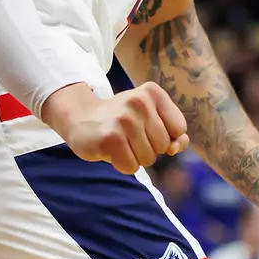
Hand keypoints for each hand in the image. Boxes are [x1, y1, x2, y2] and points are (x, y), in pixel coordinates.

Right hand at [41, 82, 188, 173]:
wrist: (80, 118)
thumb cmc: (121, 121)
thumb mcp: (149, 117)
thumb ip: (172, 132)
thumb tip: (177, 147)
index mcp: (152, 92)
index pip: (179, 129)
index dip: (165, 136)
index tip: (146, 127)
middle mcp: (139, 101)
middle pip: (164, 146)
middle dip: (148, 147)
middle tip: (128, 135)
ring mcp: (124, 119)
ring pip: (148, 158)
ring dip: (135, 157)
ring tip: (119, 141)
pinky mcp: (110, 138)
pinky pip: (131, 167)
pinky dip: (122, 164)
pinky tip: (110, 150)